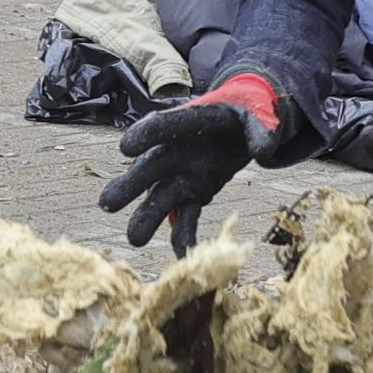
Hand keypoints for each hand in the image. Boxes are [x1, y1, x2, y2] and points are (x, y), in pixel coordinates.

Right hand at [98, 70, 282, 257]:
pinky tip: (183, 259)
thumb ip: (260, 130)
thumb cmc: (243, 113)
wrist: (240, 127)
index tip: (126, 147)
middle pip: (148, 169)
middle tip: (108, 203)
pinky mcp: (193, 196)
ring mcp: (181, 177)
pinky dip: (184, 238)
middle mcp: (174, 152)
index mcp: (187, 123)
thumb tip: (264, 151)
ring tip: (135, 239)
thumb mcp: (257, 114)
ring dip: (146, 219)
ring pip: (159, 200)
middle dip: (130, 186)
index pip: (162, 126)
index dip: (145, 135)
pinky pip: (185, 219)